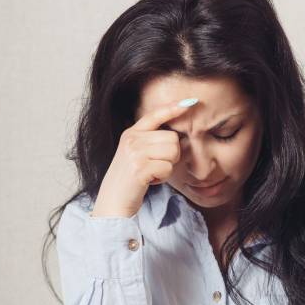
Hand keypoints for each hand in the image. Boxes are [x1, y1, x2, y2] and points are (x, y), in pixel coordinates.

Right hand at [91, 97, 198, 216]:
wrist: (113, 202)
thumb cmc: (130, 180)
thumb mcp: (135, 154)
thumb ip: (150, 141)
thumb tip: (176, 135)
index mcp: (131, 133)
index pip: (155, 115)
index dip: (173, 108)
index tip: (190, 102)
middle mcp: (132, 139)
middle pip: (172, 138)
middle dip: (171, 155)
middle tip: (155, 166)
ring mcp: (134, 152)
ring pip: (172, 151)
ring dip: (168, 166)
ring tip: (152, 173)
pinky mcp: (140, 168)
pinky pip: (168, 167)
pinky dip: (164, 177)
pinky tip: (150, 181)